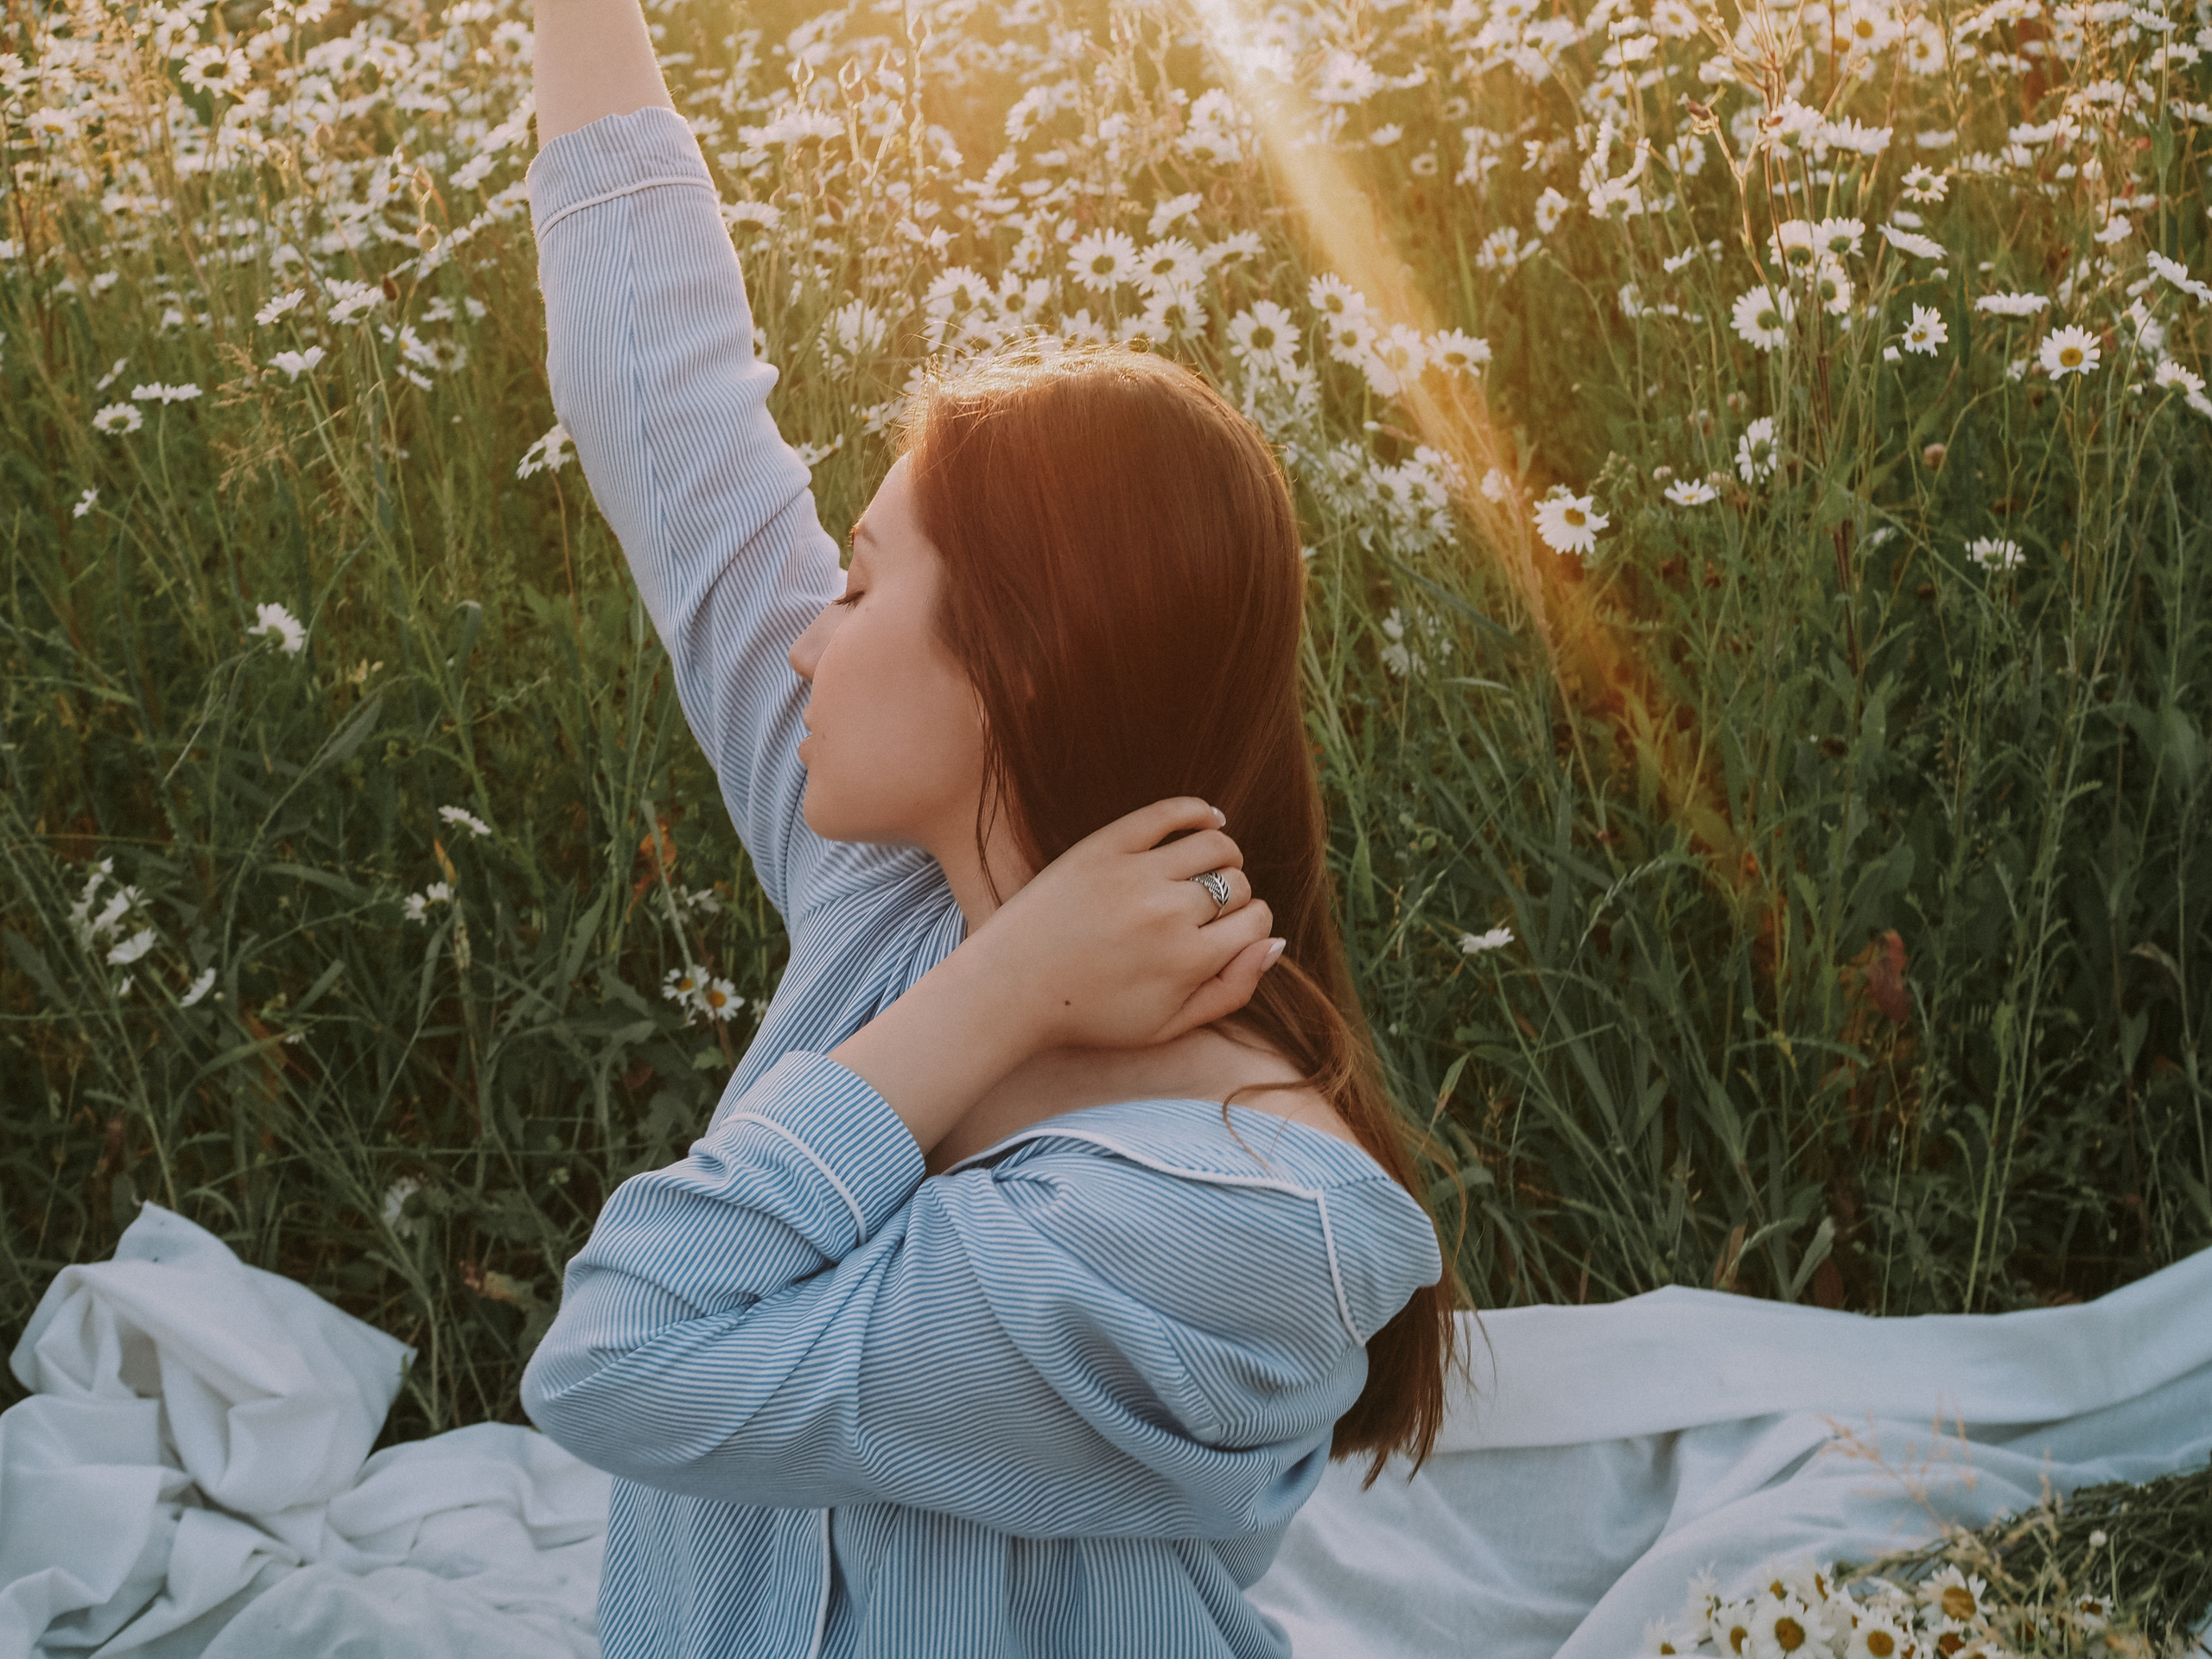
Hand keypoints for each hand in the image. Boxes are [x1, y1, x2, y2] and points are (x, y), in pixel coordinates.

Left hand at [827, 798, 1283, 1155]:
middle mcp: (1169, 913)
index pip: (1257, 922)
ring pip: (1216, 845)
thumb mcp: (1166, 1027)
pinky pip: (1171, 812)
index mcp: (1189, 960)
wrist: (1011, 988)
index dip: (1251, 926)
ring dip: (1225, 855)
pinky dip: (1200, 811)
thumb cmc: (1091, 1014)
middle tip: (1209, 909)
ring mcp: (1136, 874)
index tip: (1230, 932)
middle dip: (1235, 896)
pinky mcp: (1106, 845)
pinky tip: (1208, 820)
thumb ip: (1231, 991)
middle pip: (1238, 884)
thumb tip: (1276, 943)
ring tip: (1212, 868)